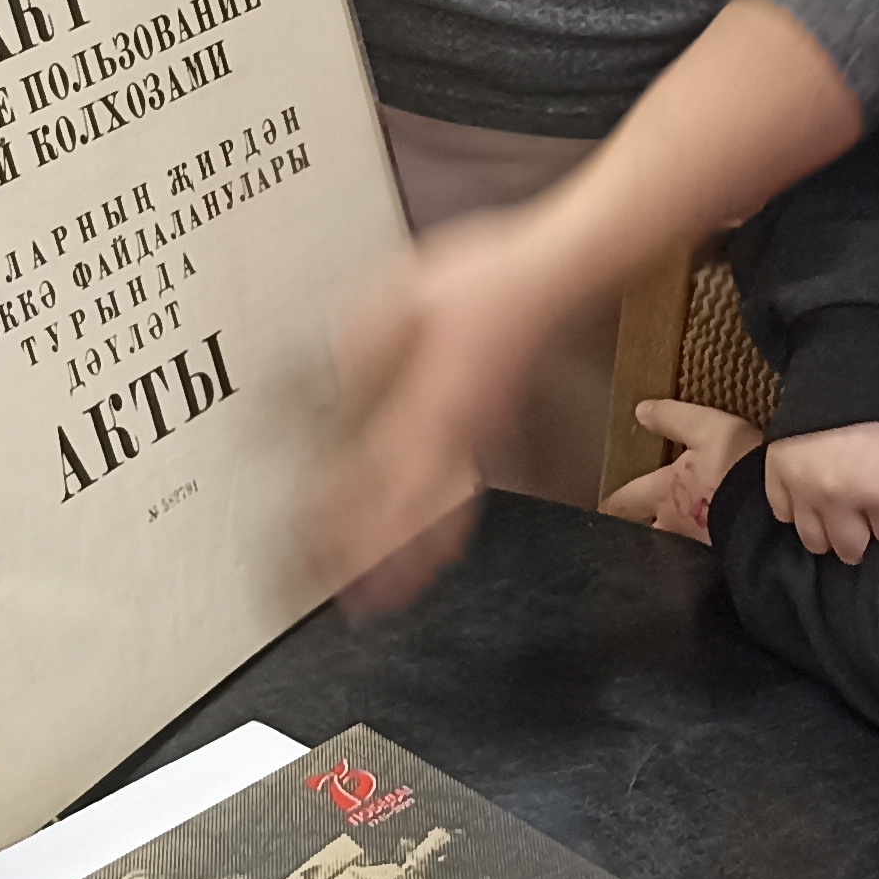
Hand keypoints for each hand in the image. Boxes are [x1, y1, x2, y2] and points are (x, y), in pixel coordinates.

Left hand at [318, 208, 568, 608]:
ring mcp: (478, 435)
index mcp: (431, 397)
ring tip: (389, 599)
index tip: (322, 551)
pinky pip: (466, 493)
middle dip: (379, 561)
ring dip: (413, 560)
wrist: (555, 274)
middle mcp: (456, 428)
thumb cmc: (488, 277)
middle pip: (413, 511)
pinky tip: (443, 553)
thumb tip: (332, 377)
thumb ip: (366, 336)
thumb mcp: (408, 290)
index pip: (380, 473)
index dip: (351, 518)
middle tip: (351, 604)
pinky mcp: (491, 429)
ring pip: (443, 512)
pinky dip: (446, 532)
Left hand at [604, 399, 760, 545]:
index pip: (626, 501)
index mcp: (663, 493)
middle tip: (635, 532)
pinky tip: (709, 549)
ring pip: (673, 549)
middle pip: (646, 534)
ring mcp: (697, 546)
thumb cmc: (736, 465)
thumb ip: (674, 419)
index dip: (614, 504)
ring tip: (672, 544)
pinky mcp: (722, 558)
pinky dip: (700, 555)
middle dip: (639, 533)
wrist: (772, 511)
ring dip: (669, 546)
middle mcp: (673, 525)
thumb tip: (640, 411)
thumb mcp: (707, 429)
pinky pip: (702, 558)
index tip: (604, 509)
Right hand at [764, 419, 878, 564]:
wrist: (855, 355)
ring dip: (833, 529)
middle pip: (852, 549)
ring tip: (845, 502)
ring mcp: (800, 487)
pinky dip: (800, 508)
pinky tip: (817, 490)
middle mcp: (835, 499)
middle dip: (870, 530)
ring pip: (814, 541)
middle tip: (876, 495)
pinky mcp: (776, 470)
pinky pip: (783, 513)